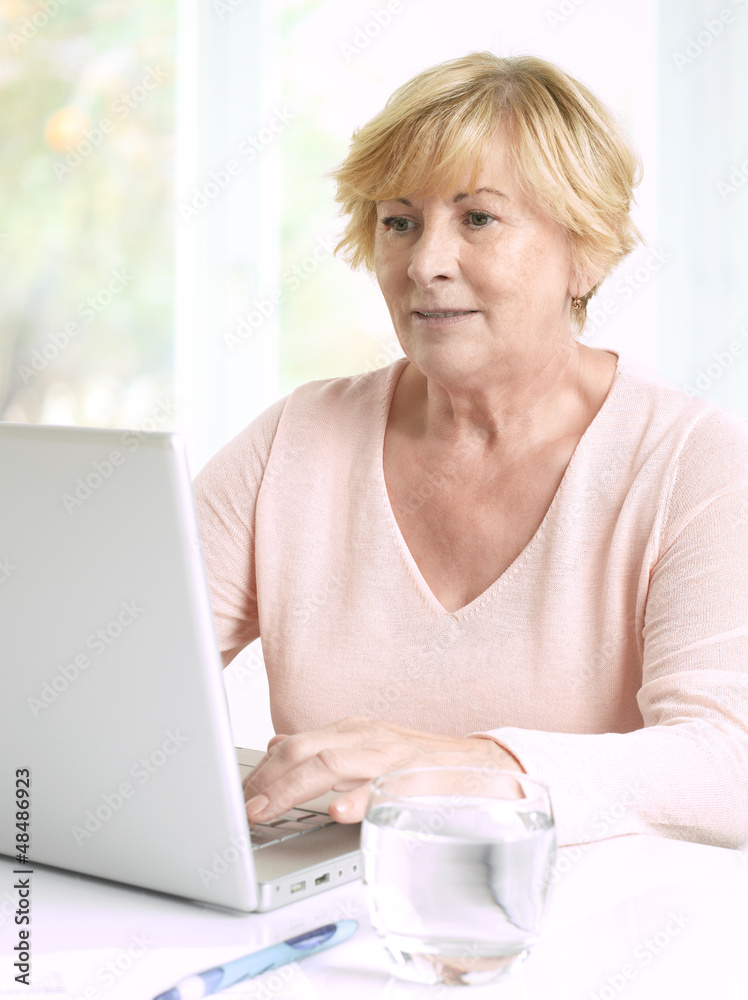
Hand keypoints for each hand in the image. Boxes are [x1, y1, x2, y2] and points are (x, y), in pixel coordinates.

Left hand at [242, 716, 523, 825]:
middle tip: (243, 810)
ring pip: (334, 764)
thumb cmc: (420, 763)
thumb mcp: (365, 748)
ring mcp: (392, 758)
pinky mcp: (418, 779)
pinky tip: (338, 811)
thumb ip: (322, 748)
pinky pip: (385, 788)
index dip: (262, 771)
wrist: (482, 764)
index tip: (236, 795)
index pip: (296, 745)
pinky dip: (360, 799)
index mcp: (352, 732)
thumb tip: (274, 745)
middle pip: (306, 752)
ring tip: (267, 810)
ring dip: (294, 789)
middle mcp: (368, 739)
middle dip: (269, 782)